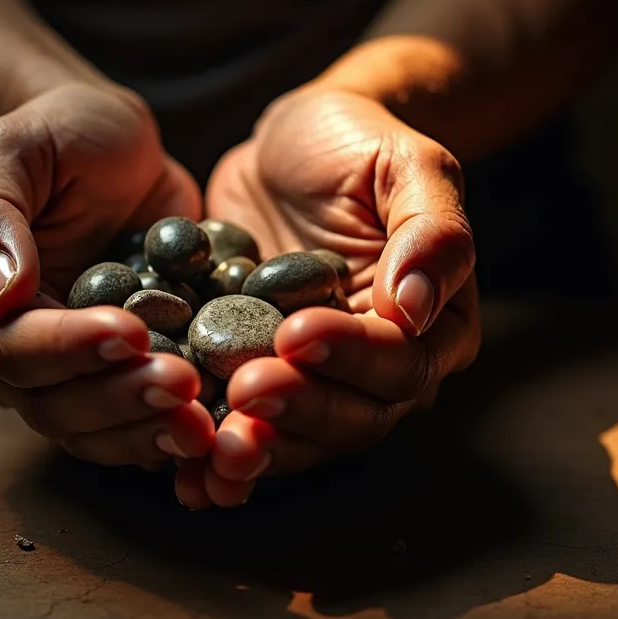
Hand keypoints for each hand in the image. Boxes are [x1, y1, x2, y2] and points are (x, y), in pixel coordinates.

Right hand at [0, 83, 213, 468]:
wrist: (113, 147)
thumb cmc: (55, 135)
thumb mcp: (13, 148)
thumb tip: (2, 293)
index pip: (8, 349)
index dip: (67, 349)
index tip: (130, 331)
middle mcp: (7, 358)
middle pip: (54, 405)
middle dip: (120, 399)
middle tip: (185, 382)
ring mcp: (66, 377)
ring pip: (97, 432)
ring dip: (151, 430)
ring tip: (207, 418)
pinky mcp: (120, 380)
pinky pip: (140, 427)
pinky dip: (176, 433)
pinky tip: (221, 427)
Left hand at [177, 88, 480, 507]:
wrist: (288, 147)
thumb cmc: (357, 144)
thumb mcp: (407, 164)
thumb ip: (431, 232)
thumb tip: (414, 307)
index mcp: (433, 327)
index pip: (400, 361)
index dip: (350, 355)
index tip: (296, 334)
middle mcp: (380, 371)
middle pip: (351, 417)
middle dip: (297, 410)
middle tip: (245, 391)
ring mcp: (316, 384)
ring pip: (298, 438)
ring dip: (257, 450)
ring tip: (212, 450)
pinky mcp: (257, 380)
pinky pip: (243, 428)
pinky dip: (213, 454)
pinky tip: (184, 475)